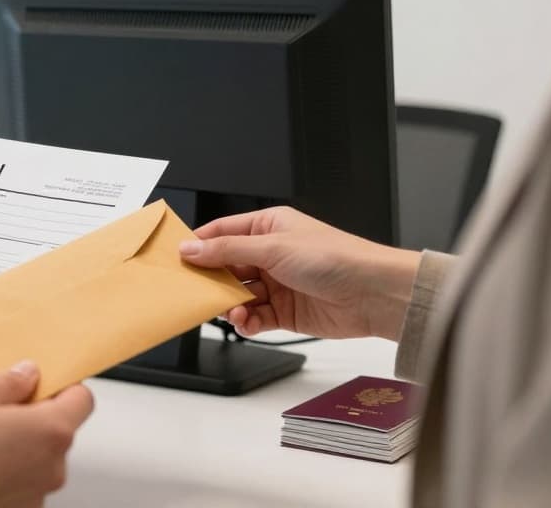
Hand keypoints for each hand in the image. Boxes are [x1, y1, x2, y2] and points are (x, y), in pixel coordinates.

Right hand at [0, 361, 94, 507]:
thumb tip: (26, 375)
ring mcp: (36, 494)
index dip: (62, 386)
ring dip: (17, 445)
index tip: (40, 382)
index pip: (82, 400)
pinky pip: (20, 482)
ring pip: (37, 457)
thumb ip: (9, 382)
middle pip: (57, 430)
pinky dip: (5, 471)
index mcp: (51, 431)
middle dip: (32, 416)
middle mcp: (52, 467)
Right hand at [180, 207, 421, 340]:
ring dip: (230, 305)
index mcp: (268, 227)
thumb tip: (190, 248)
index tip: (176, 258)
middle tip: (195, 291)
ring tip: (232, 311)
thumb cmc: (336, 258)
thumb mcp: (273, 247)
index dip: (198, 245)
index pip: (222, 232)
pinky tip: (247, 323)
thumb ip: (227, 250)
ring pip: (238, 295)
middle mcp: (271, 254)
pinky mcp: (286, 312)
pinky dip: (247, 322)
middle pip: (226, 267)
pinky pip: (255, 318)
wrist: (374, 294)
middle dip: (212, 281)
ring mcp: (278, 284)